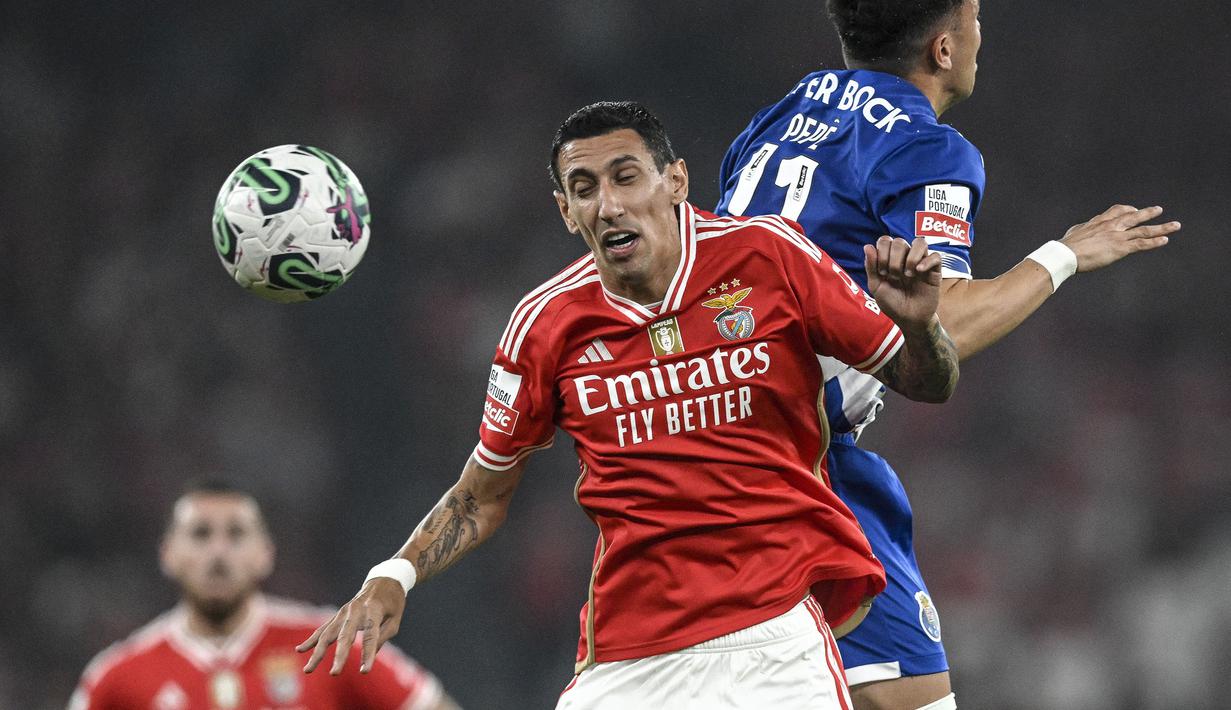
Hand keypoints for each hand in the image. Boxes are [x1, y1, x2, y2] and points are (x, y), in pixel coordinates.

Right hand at [297, 577, 405, 674]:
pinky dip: (312, 640)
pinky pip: (323, 629)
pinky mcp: (338, 615)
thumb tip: (369, 655)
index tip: (365, 671)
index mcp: (373, 610)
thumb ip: (382, 637)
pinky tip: (300, 650)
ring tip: (308, 670)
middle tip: (334, 674)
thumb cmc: (393, 602)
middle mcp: (355, 610)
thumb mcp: (395, 619)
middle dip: (339, 655)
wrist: (384, 580)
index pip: (370, 635)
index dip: (368, 654)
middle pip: (345, 635)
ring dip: (317, 653)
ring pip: (328, 634)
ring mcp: (344, 612)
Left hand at [863, 236, 942, 332]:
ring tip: (907, 274)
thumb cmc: (892, 303)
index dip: (882, 252)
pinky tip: (919, 272)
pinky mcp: (934, 271)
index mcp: (890, 259)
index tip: (882, 272)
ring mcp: (921, 262)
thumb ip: (871, 267)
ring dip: (910, 257)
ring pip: (920, 242)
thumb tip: (867, 246)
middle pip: (900, 241)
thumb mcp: (876, 287)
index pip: (886, 240)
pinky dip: (926, 262)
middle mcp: (905, 257)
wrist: (908, 319)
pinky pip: (935, 256)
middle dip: (893, 258)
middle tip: (894, 276)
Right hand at [1061, 204, 1178, 271]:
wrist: (1066, 253)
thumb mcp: (1076, 232)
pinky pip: (1142, 244)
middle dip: (1148, 213)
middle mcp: (1111, 226)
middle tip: (1159, 210)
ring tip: (1175, 225)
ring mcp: (1118, 236)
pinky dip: (1154, 242)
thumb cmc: (1067, 246)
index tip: (1133, 210)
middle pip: (1134, 217)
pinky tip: (1165, 240)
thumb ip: (1084, 229)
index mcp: (1099, 221)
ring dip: (1162, 227)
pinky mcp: (1121, 248)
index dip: (1127, 209)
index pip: (1117, 211)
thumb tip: (1082, 230)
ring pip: (1144, 230)